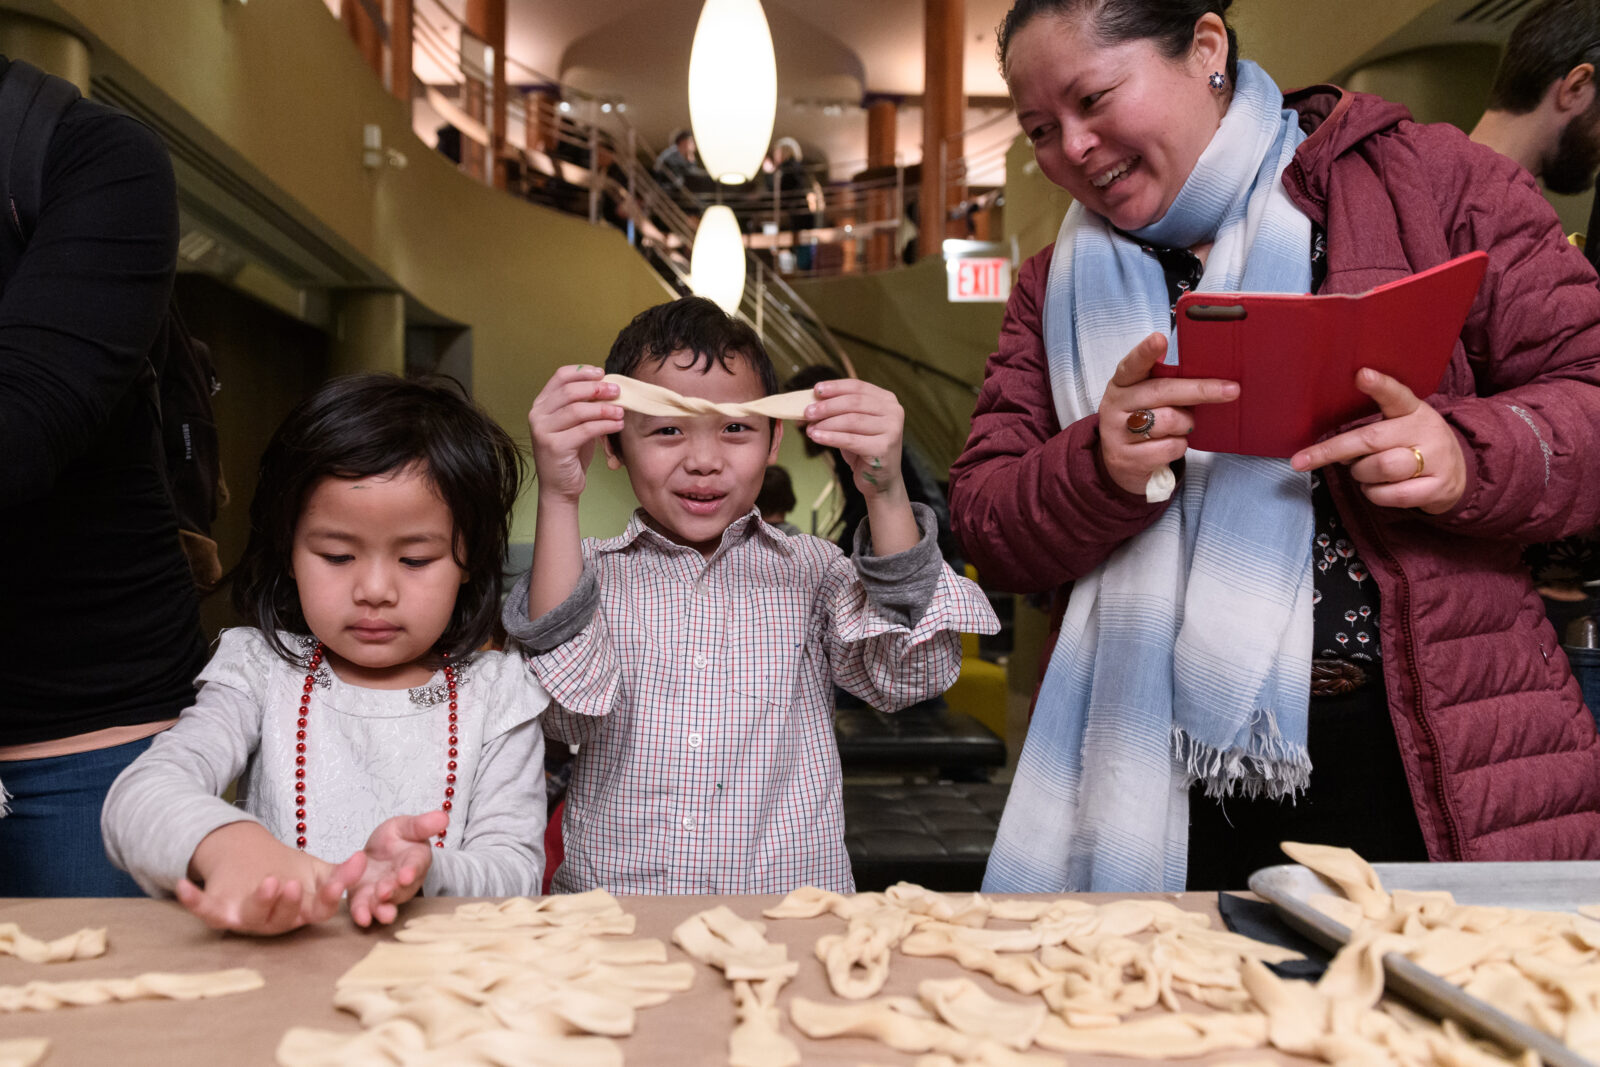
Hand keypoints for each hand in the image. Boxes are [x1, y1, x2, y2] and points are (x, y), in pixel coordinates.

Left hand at [177, 822, 364, 935]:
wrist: (249, 860)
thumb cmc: (288, 870)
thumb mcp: (317, 870)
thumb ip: (342, 870)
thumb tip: (364, 859)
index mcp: (302, 912)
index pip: (320, 910)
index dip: (330, 899)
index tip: (338, 884)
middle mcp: (274, 920)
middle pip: (284, 919)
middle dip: (289, 904)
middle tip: (293, 886)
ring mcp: (246, 917)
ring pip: (252, 918)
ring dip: (260, 903)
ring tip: (269, 883)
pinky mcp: (219, 910)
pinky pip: (205, 911)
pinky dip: (193, 901)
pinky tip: (184, 885)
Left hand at [346, 810, 447, 926]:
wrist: (378, 855)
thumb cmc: (396, 840)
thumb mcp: (406, 826)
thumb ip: (421, 825)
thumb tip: (443, 817)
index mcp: (415, 860)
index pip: (416, 865)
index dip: (411, 870)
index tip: (406, 875)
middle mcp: (403, 882)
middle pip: (401, 889)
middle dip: (393, 891)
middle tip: (384, 891)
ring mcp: (385, 894)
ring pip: (385, 903)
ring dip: (380, 908)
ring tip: (375, 911)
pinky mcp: (365, 900)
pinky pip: (365, 909)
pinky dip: (363, 914)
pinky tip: (361, 918)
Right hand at [528, 365, 624, 502]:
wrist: (560, 487)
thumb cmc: (571, 454)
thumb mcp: (576, 424)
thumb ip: (584, 405)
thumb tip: (609, 387)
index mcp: (541, 404)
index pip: (560, 376)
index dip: (583, 372)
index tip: (602, 373)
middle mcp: (537, 415)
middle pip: (570, 391)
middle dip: (597, 389)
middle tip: (617, 391)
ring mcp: (543, 430)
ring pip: (577, 410)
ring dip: (604, 408)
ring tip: (621, 412)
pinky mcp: (554, 446)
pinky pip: (584, 429)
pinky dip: (604, 425)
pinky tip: (617, 425)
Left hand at [804, 378, 906, 498]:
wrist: (881, 479)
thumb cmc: (864, 448)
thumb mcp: (852, 425)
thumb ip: (838, 411)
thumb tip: (808, 404)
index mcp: (887, 399)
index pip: (858, 386)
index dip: (835, 387)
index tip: (816, 390)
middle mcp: (893, 412)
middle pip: (854, 403)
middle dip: (827, 407)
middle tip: (807, 412)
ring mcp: (891, 430)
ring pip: (851, 421)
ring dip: (827, 424)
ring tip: (810, 430)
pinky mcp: (883, 448)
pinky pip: (851, 440)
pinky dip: (831, 438)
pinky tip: (817, 438)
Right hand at [1098, 333, 1239, 496]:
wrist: (1122, 463)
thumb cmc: (1145, 421)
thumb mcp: (1148, 399)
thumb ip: (1168, 384)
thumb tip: (1214, 376)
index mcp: (1122, 383)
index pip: (1133, 364)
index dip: (1145, 352)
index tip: (1160, 338)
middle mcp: (1115, 405)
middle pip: (1161, 391)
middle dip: (1200, 390)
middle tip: (1231, 390)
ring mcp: (1117, 433)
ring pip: (1169, 420)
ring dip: (1186, 424)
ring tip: (1180, 426)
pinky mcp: (1127, 458)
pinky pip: (1170, 447)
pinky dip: (1179, 446)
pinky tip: (1168, 445)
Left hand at [1290, 368, 1465, 513]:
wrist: (1461, 473)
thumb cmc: (1413, 445)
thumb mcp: (1400, 425)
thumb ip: (1370, 427)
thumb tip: (1328, 440)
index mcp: (1413, 410)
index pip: (1396, 395)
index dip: (1379, 386)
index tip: (1360, 374)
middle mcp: (1425, 431)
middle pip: (1371, 439)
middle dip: (1331, 451)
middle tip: (1302, 460)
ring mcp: (1435, 459)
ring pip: (1380, 468)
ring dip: (1360, 474)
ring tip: (1363, 472)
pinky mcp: (1436, 487)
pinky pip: (1390, 495)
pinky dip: (1373, 494)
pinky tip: (1376, 488)